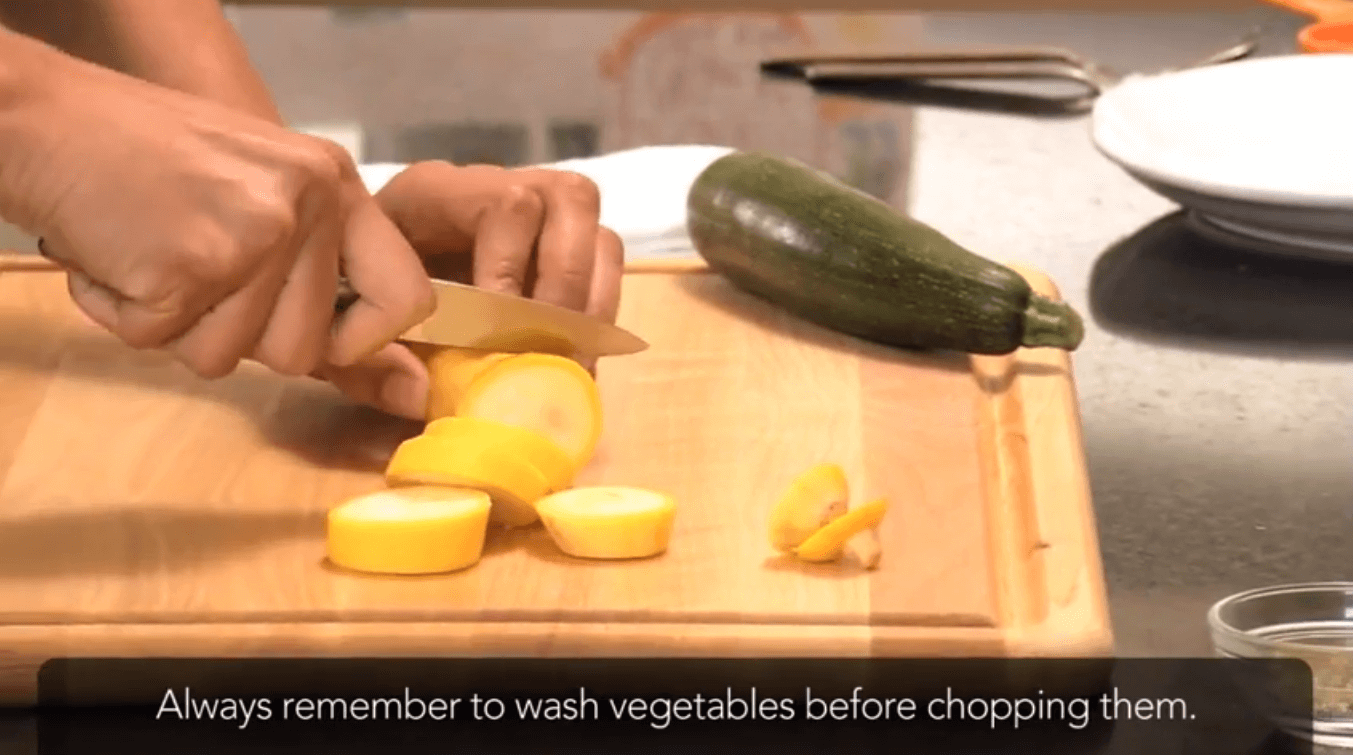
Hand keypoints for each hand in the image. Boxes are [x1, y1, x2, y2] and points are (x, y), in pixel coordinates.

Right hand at [3, 43, 433, 381]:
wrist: (51, 120)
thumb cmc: (154, 164)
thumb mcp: (262, 198)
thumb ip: (327, 286)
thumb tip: (410, 396)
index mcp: (337, 186)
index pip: (408, 297)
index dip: (369, 342)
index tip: (327, 341)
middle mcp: (309, 205)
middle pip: (302, 351)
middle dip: (239, 335)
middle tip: (197, 273)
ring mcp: (255, 234)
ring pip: (228, 359)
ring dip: (178, 327)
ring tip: (156, 257)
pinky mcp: (192, 266)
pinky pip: (162, 343)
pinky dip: (126, 315)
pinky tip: (119, 258)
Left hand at [316, 161, 624, 419]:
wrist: (350, 282)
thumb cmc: (346, 298)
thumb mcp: (341, 328)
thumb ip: (371, 362)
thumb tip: (428, 395)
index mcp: (433, 194)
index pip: (506, 204)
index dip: (516, 267)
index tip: (499, 331)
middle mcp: (493, 188)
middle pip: (569, 199)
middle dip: (566, 281)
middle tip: (546, 345)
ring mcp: (534, 213)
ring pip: (597, 229)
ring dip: (592, 298)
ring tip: (566, 356)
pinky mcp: (558, 244)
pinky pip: (605, 262)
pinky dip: (599, 310)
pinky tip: (571, 354)